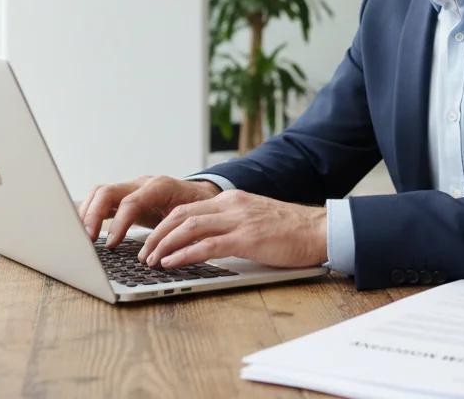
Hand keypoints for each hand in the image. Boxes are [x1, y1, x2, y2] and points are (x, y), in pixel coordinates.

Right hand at [78, 175, 221, 246]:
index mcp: (160, 187)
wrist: (202, 195)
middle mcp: (142, 184)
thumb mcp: (193, 219)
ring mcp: (132, 189)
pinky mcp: (126, 198)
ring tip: (81, 236)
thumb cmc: (199, 207)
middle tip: (86, 239)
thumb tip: (165, 255)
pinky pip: (103, 201)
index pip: (131, 201)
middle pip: (107, 192)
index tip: (111, 244)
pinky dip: (91, 214)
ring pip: (100, 194)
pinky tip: (86, 231)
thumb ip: (178, 233)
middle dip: (93, 215)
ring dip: (87, 213)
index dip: (118, 223)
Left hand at [137, 190, 327, 269]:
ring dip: (164, 245)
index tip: (151, 241)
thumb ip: (231, 225)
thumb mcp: (254, 219)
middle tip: (144, 253)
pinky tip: (171, 263)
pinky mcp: (247, 238)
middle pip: (181, 214)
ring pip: (189, 227)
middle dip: (157, 234)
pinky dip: (184, 254)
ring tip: (151, 260)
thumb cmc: (290, 230)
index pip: (187, 208)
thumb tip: (205, 242)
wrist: (319, 230)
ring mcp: (239, 220)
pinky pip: (207, 244)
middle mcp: (232, 205)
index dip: (164, 224)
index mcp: (232, 199)